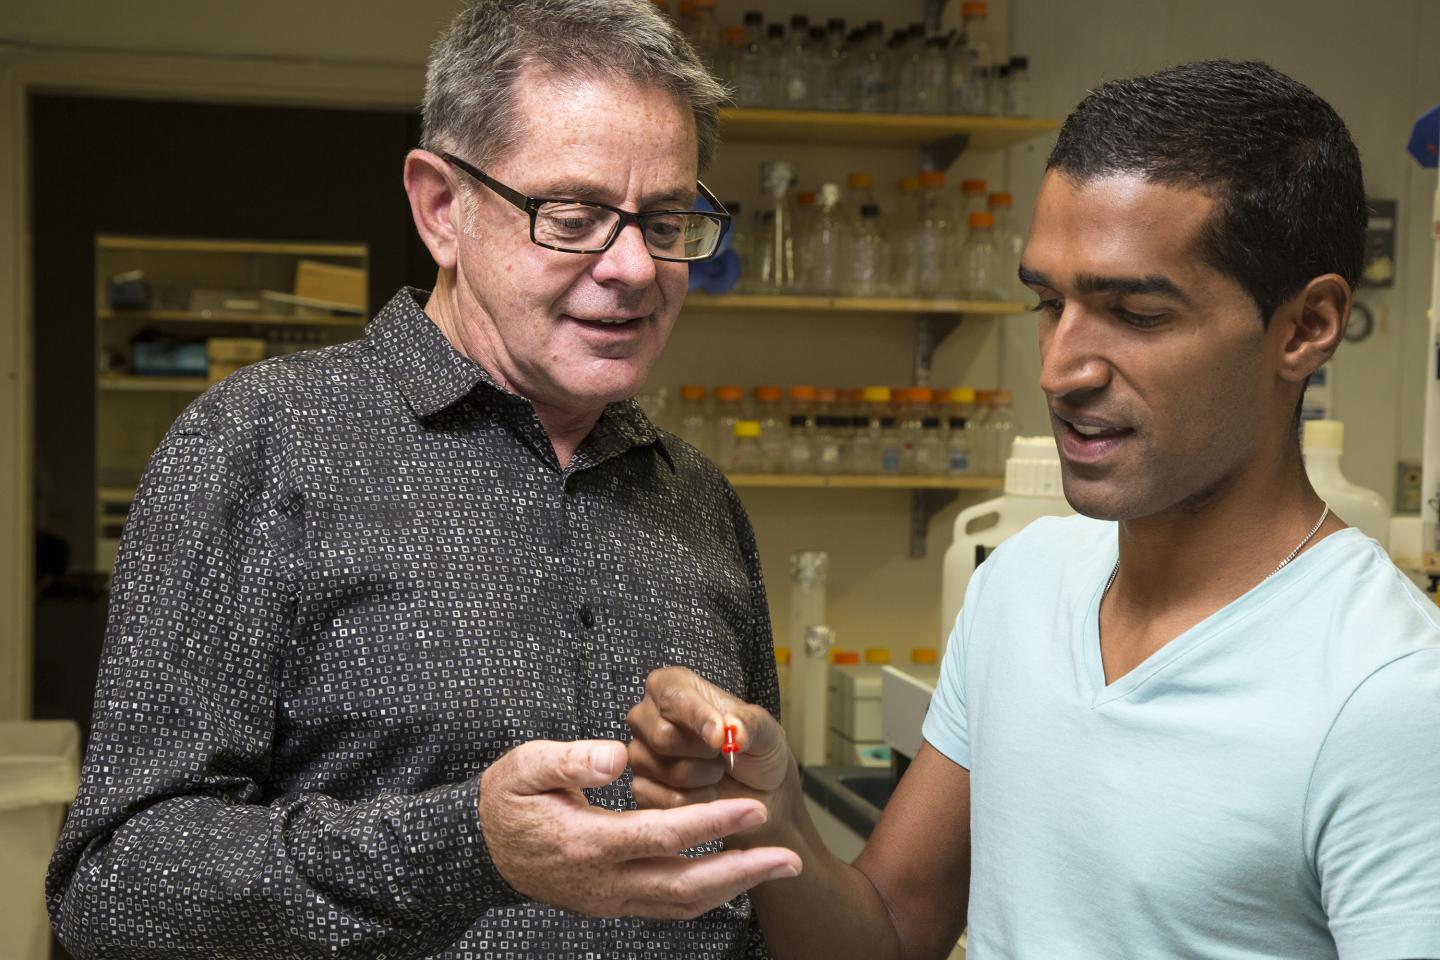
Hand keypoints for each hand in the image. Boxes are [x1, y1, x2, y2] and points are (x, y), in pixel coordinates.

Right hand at [478, 738, 799, 918]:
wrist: (479, 850)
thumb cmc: (506, 801)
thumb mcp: (524, 766)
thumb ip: (570, 759)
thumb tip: (620, 755)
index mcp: (587, 843)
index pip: (662, 835)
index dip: (713, 821)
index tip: (754, 805)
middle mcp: (605, 881)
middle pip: (686, 885)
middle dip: (743, 871)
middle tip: (789, 856)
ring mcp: (610, 899)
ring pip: (683, 903)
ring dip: (735, 886)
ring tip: (776, 865)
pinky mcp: (614, 903)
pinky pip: (669, 905)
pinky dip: (709, 892)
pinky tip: (735, 874)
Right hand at [626, 667, 795, 838]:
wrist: (756, 791)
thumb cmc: (755, 749)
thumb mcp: (765, 730)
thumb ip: (751, 724)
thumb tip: (735, 730)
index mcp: (672, 686)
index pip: (673, 697)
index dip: (698, 719)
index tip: (720, 739)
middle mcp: (647, 716)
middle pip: (663, 736)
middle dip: (705, 753)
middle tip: (723, 753)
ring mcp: (639, 753)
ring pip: (667, 771)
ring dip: (704, 778)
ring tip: (716, 771)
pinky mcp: (641, 788)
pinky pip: (663, 800)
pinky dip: (695, 802)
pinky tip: (705, 793)